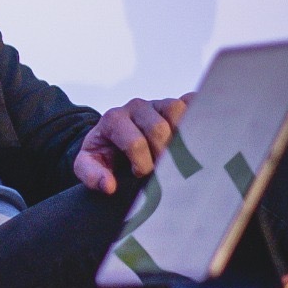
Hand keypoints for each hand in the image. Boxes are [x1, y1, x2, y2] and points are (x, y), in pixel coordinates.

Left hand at [74, 92, 195, 193]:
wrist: (110, 137)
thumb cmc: (103, 152)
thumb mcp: (88, 164)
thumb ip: (91, 175)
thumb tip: (109, 186)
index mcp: (114, 120)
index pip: (135, 142)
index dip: (142, 164)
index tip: (141, 175)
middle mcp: (136, 108)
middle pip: (159, 128)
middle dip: (163, 154)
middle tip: (162, 168)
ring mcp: (157, 103)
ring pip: (177, 110)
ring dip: (182, 135)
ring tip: (179, 154)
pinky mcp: (175, 104)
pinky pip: (192, 101)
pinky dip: (199, 115)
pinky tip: (200, 135)